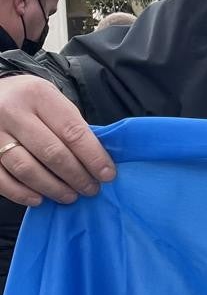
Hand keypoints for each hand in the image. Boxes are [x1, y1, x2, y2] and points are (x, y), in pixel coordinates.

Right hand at [0, 75, 114, 205]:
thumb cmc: (30, 100)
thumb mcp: (52, 100)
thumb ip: (71, 125)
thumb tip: (96, 161)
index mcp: (38, 95)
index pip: (72, 131)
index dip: (93, 157)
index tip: (107, 174)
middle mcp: (13, 112)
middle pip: (51, 152)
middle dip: (76, 176)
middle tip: (91, 189)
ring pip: (26, 168)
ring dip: (52, 187)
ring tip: (70, 196)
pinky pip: (1, 179)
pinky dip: (21, 193)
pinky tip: (39, 199)